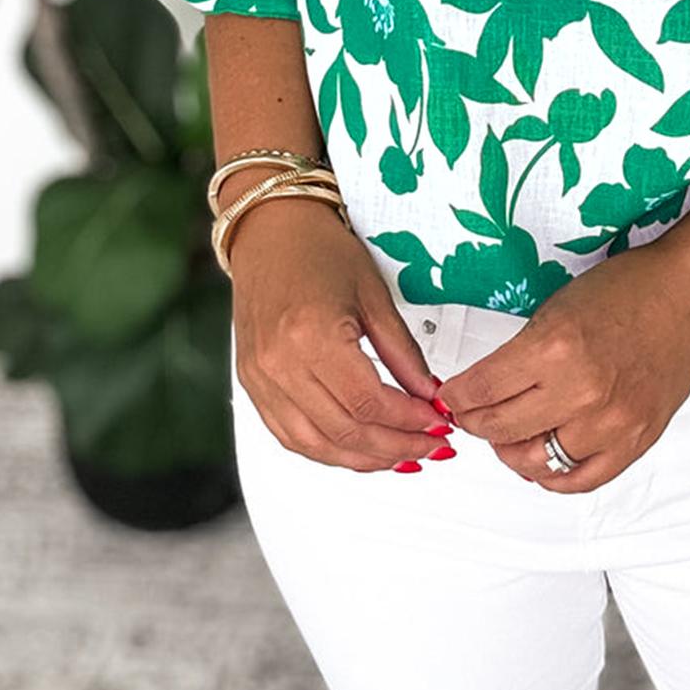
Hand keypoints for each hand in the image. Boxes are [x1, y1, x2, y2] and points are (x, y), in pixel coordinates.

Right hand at [230, 196, 449, 471]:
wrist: (270, 230)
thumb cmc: (319, 250)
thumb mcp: (374, 295)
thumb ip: (403, 352)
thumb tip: (429, 395)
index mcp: (312, 335)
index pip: (368, 402)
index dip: (408, 421)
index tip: (436, 423)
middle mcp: (280, 363)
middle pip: (345, 431)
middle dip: (395, 447)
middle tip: (429, 446)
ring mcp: (260, 379)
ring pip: (317, 445)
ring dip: (363, 459)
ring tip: (401, 456)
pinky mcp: (252, 385)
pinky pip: (291, 437)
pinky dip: (328, 451)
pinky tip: (359, 450)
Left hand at [433, 243, 689, 492]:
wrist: (687, 297)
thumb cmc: (629, 291)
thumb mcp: (557, 308)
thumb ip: (521, 353)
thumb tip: (483, 389)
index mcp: (555, 347)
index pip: (483, 390)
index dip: (458, 397)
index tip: (453, 398)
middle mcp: (582, 391)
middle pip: (501, 430)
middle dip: (476, 422)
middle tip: (472, 415)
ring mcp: (611, 422)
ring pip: (536, 463)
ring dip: (512, 451)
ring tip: (509, 435)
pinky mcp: (635, 441)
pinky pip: (580, 480)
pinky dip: (553, 476)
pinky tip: (543, 460)